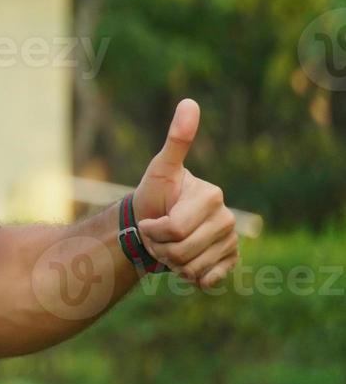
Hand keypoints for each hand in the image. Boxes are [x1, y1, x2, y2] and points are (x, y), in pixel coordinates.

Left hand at [131, 98, 238, 287]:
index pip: (175, 230)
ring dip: (172, 263)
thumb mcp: (159, 169)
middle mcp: (228, 219)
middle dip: (161, 247)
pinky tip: (186, 262)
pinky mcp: (231, 262)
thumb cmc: (153, 197)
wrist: (152, 226)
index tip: (151, 220)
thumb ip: (176, 140)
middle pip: (182, 252)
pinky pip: (208, 281)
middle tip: (158, 235)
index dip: (153, 230)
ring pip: (193, 269)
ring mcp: (231, 242)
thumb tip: (190, 102)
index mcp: (213, 196)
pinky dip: (190, 277)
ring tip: (170, 246)